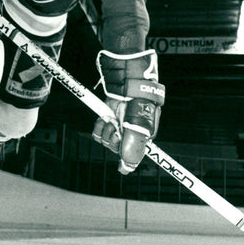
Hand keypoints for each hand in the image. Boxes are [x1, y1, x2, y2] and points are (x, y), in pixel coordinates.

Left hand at [92, 50, 164, 173]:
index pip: (133, 157)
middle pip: (117, 149)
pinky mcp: (108, 118)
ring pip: (106, 141)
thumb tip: (127, 168)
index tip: (120, 141)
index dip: (125, 152)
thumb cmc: (137, 97)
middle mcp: (131, 133)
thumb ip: (135, 145)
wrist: (124, 76)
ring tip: (111, 117)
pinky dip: (99, 125)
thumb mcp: (139, 122)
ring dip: (106, 130)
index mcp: (144, 136)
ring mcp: (119, 125)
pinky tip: (104, 116)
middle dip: (114, 138)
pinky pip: (99, 132)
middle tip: (117, 124)